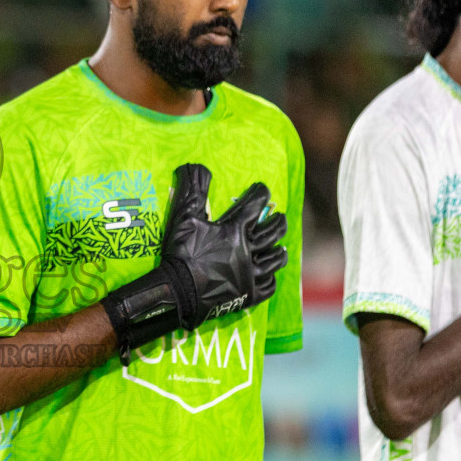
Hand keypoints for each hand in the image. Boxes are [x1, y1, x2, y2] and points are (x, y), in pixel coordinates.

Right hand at [101, 164, 287, 358]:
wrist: (178, 292)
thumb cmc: (182, 254)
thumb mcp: (184, 218)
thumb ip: (193, 190)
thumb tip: (195, 165)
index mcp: (235, 230)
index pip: (255, 206)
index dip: (260, 195)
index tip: (263, 189)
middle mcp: (249, 250)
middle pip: (272, 233)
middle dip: (278, 222)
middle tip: (280, 217)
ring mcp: (251, 275)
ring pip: (275, 260)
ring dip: (279, 251)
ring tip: (282, 247)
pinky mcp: (248, 295)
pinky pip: (268, 286)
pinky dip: (271, 279)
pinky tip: (270, 276)